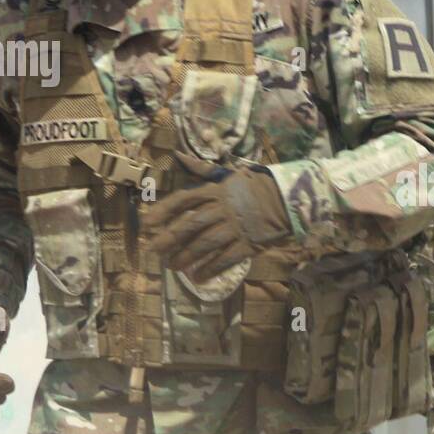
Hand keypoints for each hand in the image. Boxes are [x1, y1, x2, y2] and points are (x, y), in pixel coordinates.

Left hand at [146, 156, 289, 281]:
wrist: (286, 200)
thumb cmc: (253, 187)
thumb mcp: (228, 174)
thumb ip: (201, 169)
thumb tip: (178, 155)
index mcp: (215, 190)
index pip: (184, 199)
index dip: (163, 211)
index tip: (146, 224)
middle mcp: (223, 209)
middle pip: (191, 224)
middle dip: (170, 239)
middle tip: (153, 251)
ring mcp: (236, 227)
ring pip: (205, 244)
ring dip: (187, 256)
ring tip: (174, 266)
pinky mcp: (248, 243)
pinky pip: (226, 258)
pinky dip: (211, 269)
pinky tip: (198, 278)